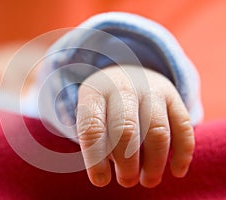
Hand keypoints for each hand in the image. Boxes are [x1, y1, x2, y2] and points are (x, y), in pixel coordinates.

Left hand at [76, 65, 194, 187]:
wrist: (124, 76)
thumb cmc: (104, 107)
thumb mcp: (91, 115)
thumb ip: (96, 140)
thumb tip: (105, 175)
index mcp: (95, 94)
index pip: (92, 127)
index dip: (96, 159)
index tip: (101, 181)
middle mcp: (122, 88)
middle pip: (126, 130)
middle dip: (127, 165)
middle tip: (126, 181)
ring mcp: (150, 89)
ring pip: (157, 132)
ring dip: (154, 164)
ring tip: (148, 181)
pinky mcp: (172, 96)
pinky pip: (183, 127)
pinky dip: (182, 153)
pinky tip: (176, 171)